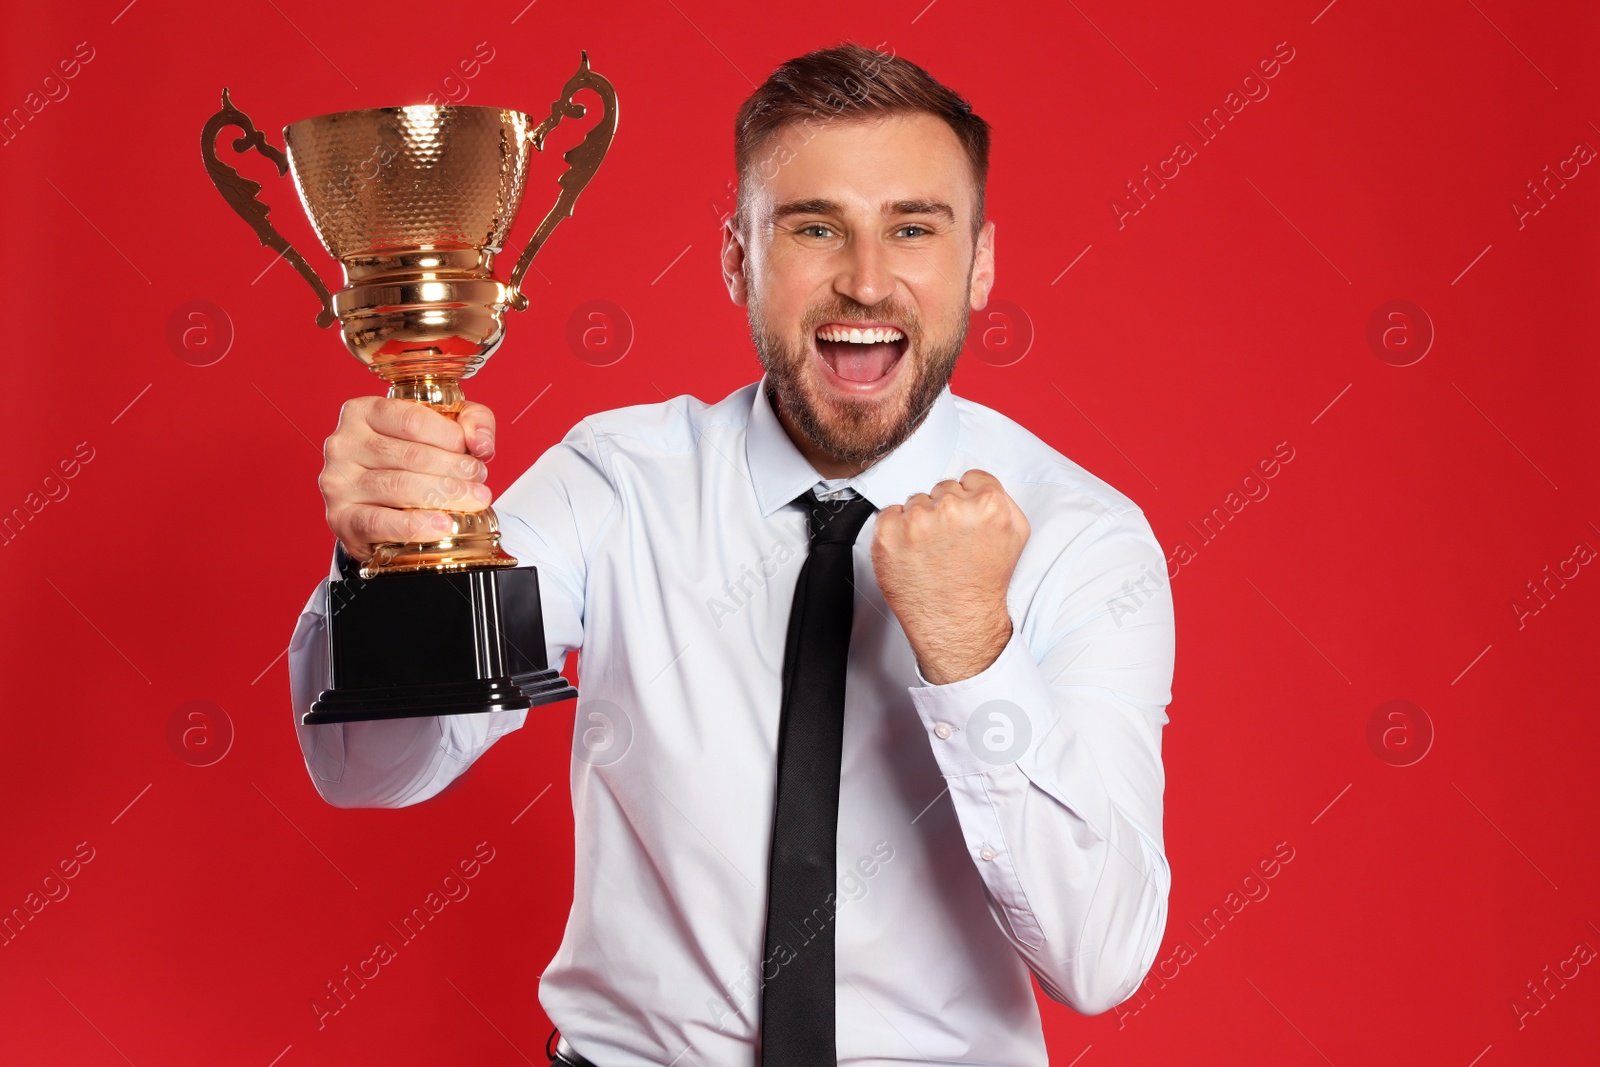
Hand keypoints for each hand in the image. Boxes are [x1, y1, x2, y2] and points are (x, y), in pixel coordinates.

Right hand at [319, 396, 497, 561]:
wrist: (375, 507)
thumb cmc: (408, 461)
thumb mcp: (443, 427)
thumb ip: (471, 421)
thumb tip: (480, 442)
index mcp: (364, 412)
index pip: (412, 419)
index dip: (451, 437)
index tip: (475, 454)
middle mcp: (345, 443)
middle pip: (410, 455)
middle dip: (454, 470)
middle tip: (480, 483)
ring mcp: (338, 481)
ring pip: (399, 486)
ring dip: (444, 496)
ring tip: (473, 502)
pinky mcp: (341, 518)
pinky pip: (379, 522)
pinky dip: (415, 525)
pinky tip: (442, 525)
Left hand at [870, 470, 1029, 684]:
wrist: (957, 623)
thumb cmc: (983, 585)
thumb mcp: (1015, 536)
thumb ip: (1002, 500)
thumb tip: (978, 483)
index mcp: (987, 504)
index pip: (970, 478)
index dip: (969, 500)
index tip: (966, 520)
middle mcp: (951, 509)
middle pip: (942, 489)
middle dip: (945, 511)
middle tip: (950, 543)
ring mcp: (916, 522)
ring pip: (915, 502)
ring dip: (921, 522)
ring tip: (932, 552)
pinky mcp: (888, 535)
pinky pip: (888, 514)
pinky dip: (896, 531)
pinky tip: (912, 553)